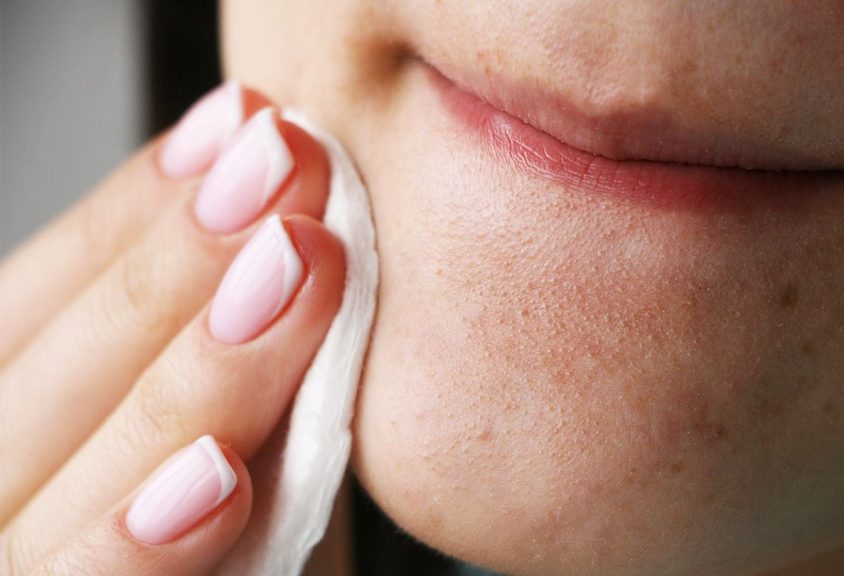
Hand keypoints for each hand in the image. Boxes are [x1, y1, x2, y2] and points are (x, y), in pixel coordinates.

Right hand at [0, 84, 344, 573]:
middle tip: (284, 165)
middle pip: (50, 370)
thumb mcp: (221, 450)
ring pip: (63, 478)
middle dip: (173, 264)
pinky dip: (136, 550)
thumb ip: (236, 378)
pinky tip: (218, 478)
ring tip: (292, 266)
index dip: (130, 210)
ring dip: (186, 372)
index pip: (39, 299)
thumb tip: (295, 238)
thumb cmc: (218, 552)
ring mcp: (18, 567)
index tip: (237, 128)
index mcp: (10, 420)